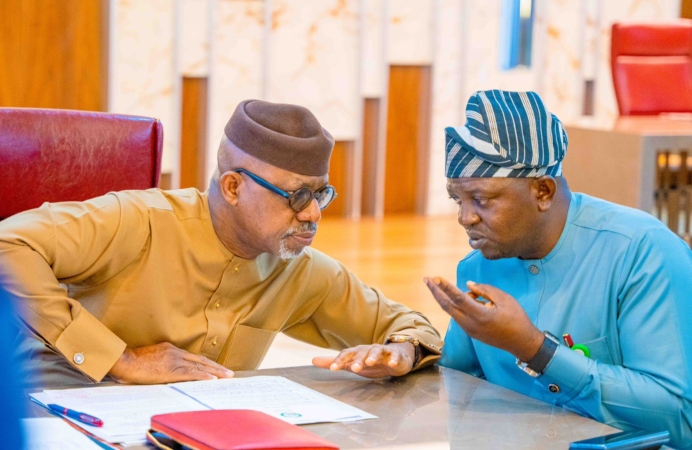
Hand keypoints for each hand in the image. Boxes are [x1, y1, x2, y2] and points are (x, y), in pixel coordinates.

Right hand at [108, 342, 233, 383]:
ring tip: (226, 376)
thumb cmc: (131, 363)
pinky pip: (190, 373)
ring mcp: (174, 360)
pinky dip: (203, 376)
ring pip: (199, 366)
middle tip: (229, 372)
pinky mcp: (170, 369)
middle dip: (216, 367)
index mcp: (170, 349)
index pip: (193, 357)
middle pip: (200, 360)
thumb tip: (166, 372)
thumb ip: (161, 362)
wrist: (123, 361)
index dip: (206, 363)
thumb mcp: (150, 359)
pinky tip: (212, 379)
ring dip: (215, 372)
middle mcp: (175, 352)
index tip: (216, 368)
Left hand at [312, 343, 414, 377]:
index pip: (347, 353)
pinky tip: (391, 363)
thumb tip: (313, 360)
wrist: (395, 357)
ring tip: (370, 362)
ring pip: (378, 350)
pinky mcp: (395, 356)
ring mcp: (383, 352)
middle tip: (354, 368)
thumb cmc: (371, 361)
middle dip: (358, 359)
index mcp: (358, 352)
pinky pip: (394, 356)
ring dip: (373, 356)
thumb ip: (335, 362)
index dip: (340, 360)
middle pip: (362, 352)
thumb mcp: (352, 363)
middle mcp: (369, 350)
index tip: (333, 369)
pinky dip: (393, 359)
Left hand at [424, 277, 543, 361]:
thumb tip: (468, 285)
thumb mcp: (504, 299)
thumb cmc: (516, 318)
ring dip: (452, 298)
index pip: (458, 298)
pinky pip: (459, 315)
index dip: (445, 287)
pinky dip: (460, 305)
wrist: (522, 343)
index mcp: (479, 315)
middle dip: (435, 292)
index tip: (435, 278)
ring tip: (477, 296)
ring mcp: (468, 329)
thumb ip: (484, 290)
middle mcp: (470, 324)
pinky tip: (474, 300)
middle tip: (426, 279)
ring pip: (452, 310)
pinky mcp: (470, 332)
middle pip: (447, 306)